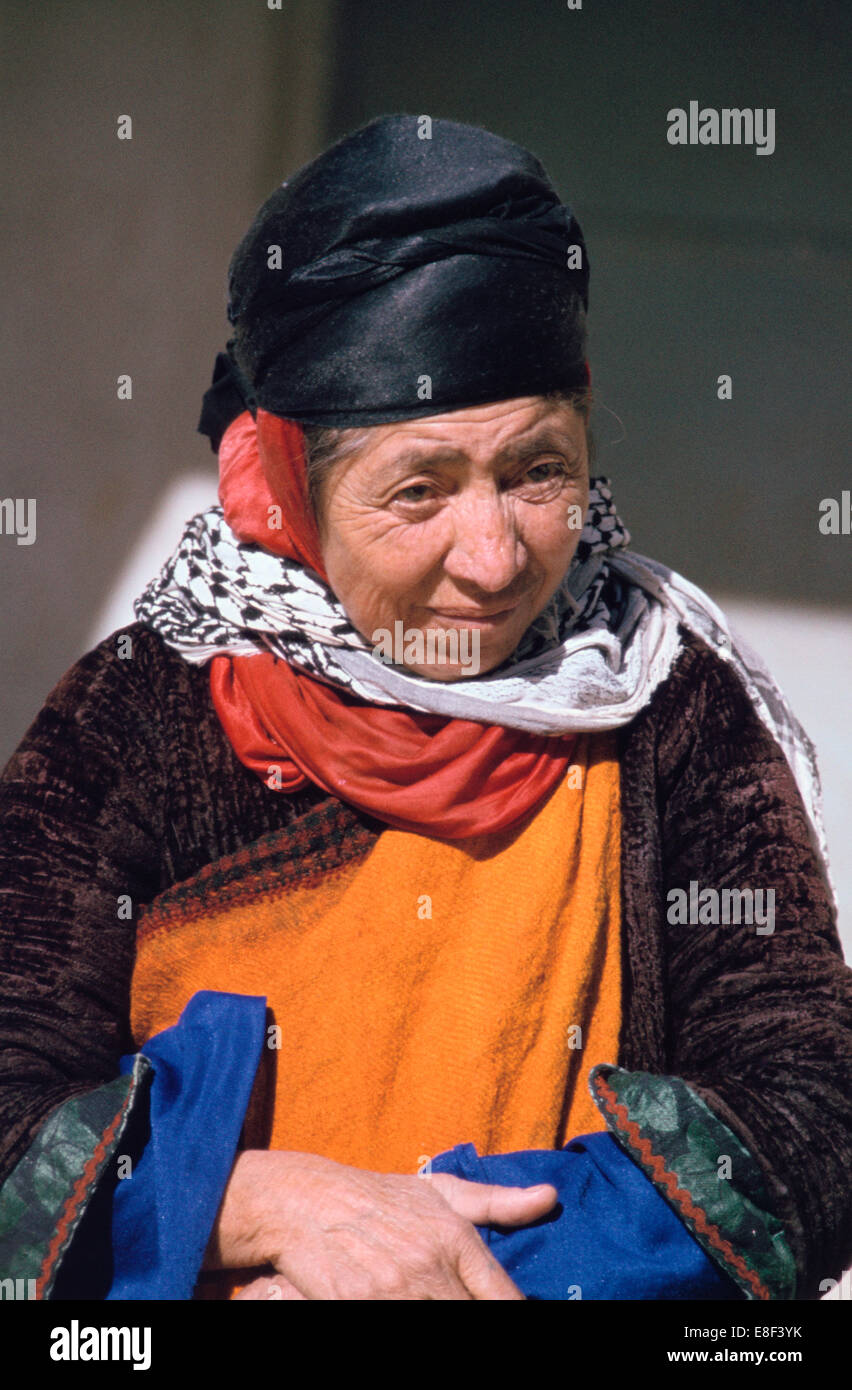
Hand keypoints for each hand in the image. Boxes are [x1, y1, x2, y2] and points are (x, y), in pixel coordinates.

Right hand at [206, 1149, 557, 1299]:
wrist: (304, 1200)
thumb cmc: (377, 1197)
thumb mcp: (438, 1191)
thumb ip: (496, 1202)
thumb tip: (550, 1198)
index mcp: (455, 1237)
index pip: (504, 1297)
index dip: (516, 1311)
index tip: (521, 1314)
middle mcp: (430, 1266)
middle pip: (474, 1314)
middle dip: (482, 1318)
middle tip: (462, 1304)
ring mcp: (395, 1290)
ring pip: (439, 1321)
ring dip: (440, 1315)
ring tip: (435, 1304)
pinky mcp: (359, 1304)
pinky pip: (398, 1326)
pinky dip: (405, 1325)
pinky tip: (405, 1308)